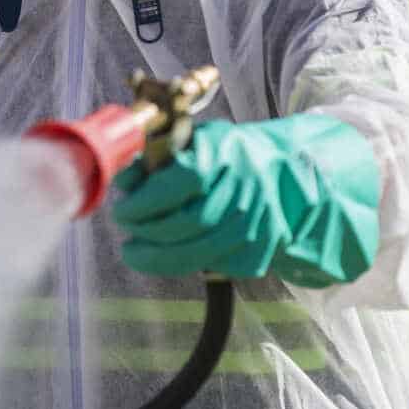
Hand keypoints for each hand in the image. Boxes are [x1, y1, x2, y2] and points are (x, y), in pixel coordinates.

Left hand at [111, 115, 379, 284]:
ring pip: (197, 254)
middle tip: (127, 233)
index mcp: (223, 156)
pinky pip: (215, 267)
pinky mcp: (259, 253)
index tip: (122, 210)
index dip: (143, 203)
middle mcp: (241, 193)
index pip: (176, 184)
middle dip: (146, 233)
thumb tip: (121, 179)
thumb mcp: (194, 141)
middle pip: (184, 225)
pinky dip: (186, 264)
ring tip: (135, 251)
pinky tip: (169, 255)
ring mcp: (254, 226)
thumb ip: (156, 158)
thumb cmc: (228, 155)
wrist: (287, 173)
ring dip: (157, 257)